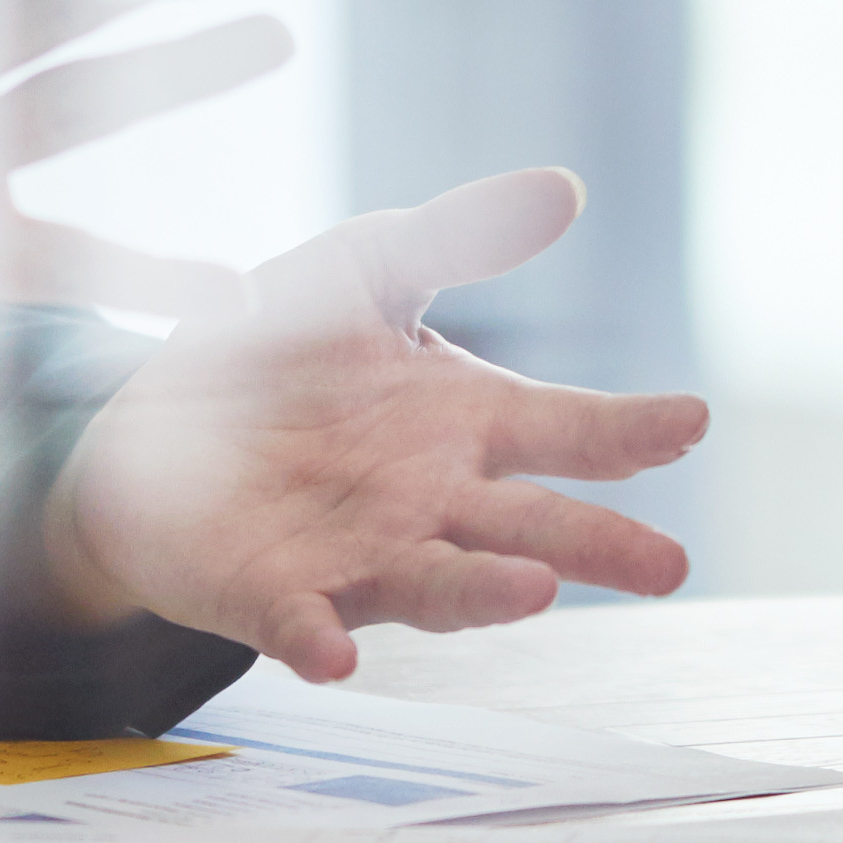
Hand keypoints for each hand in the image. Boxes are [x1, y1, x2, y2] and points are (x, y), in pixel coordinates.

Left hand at [50, 168, 708, 678]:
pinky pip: (302, 622)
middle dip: (599, 545)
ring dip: (484, 595)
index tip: (691, 421)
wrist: (151, 431)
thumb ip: (456, 237)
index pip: (566, 429)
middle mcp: (431, 503)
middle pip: (531, 527)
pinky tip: (336, 655)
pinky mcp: (273, 593)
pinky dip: (320, 641)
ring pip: (438, 583)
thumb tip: (564, 187)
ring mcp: (359, 556)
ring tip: (539, 592)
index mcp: (464, 424)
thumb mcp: (364, 271)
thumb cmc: (280, 353)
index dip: (629, 429)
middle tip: (671, 564)